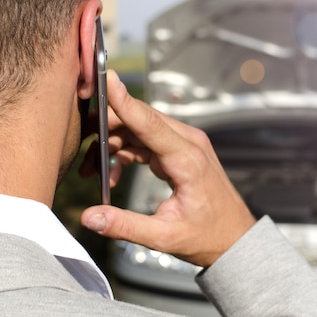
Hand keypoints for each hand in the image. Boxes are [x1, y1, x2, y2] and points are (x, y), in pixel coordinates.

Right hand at [80, 70, 255, 266]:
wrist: (234, 238)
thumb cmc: (207, 236)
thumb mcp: (165, 237)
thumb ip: (125, 225)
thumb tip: (89, 217)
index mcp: (187, 160)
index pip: (149, 123)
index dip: (125, 101)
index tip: (107, 78)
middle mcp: (188, 143)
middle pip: (138, 120)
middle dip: (106, 130)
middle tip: (81, 153)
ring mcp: (184, 143)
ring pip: (138, 128)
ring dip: (112, 144)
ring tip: (92, 173)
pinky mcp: (179, 149)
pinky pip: (145, 140)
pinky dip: (124, 152)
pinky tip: (112, 175)